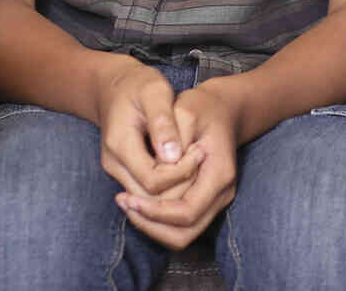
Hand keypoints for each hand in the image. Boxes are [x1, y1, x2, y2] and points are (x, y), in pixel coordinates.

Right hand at [95, 58, 204, 204]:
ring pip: (147, 197)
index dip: (180, 173)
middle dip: (179, 184)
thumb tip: (173, 156)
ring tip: (196, 160)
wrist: (114, 86)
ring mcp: (115, 169)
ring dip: (174, 187)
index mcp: (120, 144)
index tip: (201, 151)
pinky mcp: (121, 170)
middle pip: (149, 196)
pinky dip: (166, 184)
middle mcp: (113, 163)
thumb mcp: (155, 93)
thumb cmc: (139, 85)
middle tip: (202, 157)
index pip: (153, 180)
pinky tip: (185, 164)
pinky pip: (145, 189)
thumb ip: (163, 123)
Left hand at [116, 79, 243, 249]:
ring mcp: (216, 201)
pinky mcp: (205, 203)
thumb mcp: (184, 110)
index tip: (127, 197)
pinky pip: (180, 226)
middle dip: (149, 223)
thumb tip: (161, 162)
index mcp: (220, 173)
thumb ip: (172, 134)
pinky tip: (137, 200)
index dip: (155, 211)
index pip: (187, 211)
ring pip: (181, 236)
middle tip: (122, 201)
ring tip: (126, 203)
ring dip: (151, 226)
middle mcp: (223, 193)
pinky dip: (157, 221)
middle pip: (184, 232)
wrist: (220, 109)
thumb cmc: (200, 108)